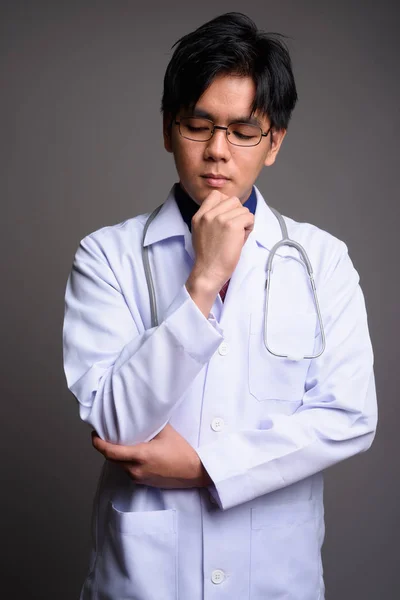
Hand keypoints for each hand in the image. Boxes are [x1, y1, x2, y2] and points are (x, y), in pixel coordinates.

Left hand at [91, 424, 211, 488]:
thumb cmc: (181, 452)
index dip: (98, 444)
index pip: (110, 452)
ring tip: (120, 443)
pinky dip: (126, 462)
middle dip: (106, 448)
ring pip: (120, 465)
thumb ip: (150, 424)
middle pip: (112, 459)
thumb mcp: (166, 432)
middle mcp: (136, 469)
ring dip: (117, 455)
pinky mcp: (143, 482)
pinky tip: (132, 453)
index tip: (94, 435)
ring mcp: (139, 477)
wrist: (195, 471)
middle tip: (105, 435)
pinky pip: (128, 471)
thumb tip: (140, 414)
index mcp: (140, 456)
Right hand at [189, 190, 253, 291]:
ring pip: (243, 209)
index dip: (227, 204)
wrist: (209, 272)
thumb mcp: (201, 233)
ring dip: (244, 221)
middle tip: (234, 229)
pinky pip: (250, 217)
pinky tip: (242, 237)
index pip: (216, 195)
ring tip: (238, 235)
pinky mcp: (232, 225)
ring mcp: (220, 218)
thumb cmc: (209, 257)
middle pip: (233, 200)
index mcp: (199, 216)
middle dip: (238, 213)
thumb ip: (211, 219)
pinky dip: (250, 227)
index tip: (228, 217)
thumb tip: (230, 210)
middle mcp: (208, 215)